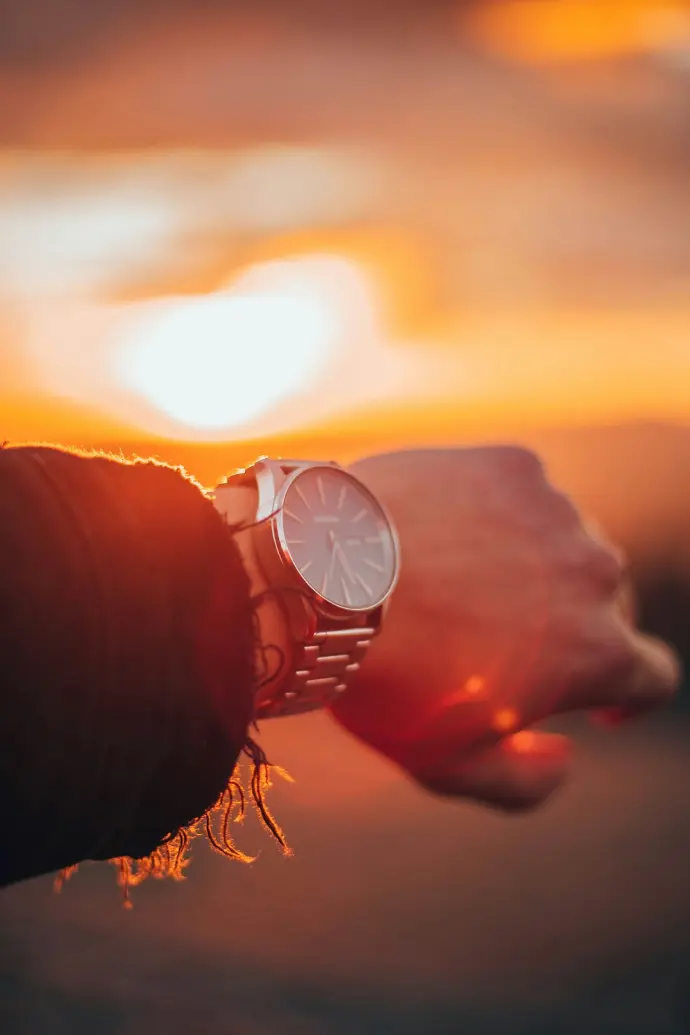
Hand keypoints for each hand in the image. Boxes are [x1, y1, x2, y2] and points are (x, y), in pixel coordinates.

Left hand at [329, 447, 679, 810]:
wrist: (322, 575)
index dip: (631, 696)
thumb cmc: (384, 679)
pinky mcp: (515, 465)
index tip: (600, 705)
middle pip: (611, 605)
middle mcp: (596, 573)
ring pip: (569, 546)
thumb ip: (525, 783)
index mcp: (598, 653)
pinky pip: (527, 497)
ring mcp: (558, 511)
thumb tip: (565, 757)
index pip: (653, 676)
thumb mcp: (448, 766)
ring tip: (469, 585)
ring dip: (540, 569)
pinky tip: (450, 536)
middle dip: (576, 630)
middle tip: (514, 643)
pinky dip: (503, 519)